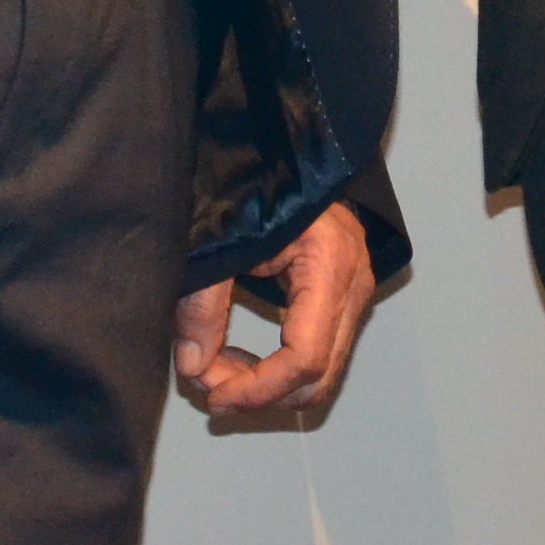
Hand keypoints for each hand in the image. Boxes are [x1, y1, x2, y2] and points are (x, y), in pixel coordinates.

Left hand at [173, 199, 376, 421]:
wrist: (277, 147)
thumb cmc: (252, 178)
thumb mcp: (219, 239)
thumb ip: (201, 303)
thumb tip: (191, 363)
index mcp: (329, 263)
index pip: (305, 358)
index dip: (258, 390)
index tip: (215, 397)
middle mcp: (353, 282)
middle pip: (317, 377)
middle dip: (259, 394)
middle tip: (206, 385)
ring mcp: (352, 292)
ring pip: (319, 375)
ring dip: (266, 387)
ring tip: (215, 370)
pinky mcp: (340, 297)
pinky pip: (315, 354)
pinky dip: (275, 369)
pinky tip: (236, 357)